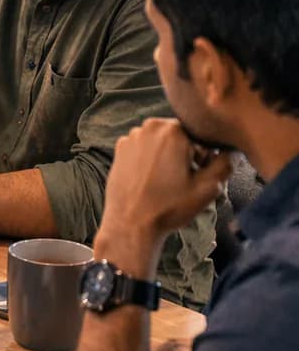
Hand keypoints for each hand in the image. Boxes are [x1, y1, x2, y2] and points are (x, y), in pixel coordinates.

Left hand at [98, 118, 230, 251]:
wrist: (131, 224)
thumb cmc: (169, 207)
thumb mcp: (208, 188)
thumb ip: (224, 164)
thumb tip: (229, 152)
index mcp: (172, 130)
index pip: (200, 135)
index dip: (204, 155)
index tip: (198, 172)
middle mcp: (149, 127)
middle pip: (179, 136)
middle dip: (186, 153)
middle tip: (183, 179)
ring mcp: (131, 137)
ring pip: (161, 142)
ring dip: (167, 156)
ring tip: (167, 182)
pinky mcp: (119, 149)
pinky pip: (144, 149)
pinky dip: (150, 160)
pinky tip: (150, 180)